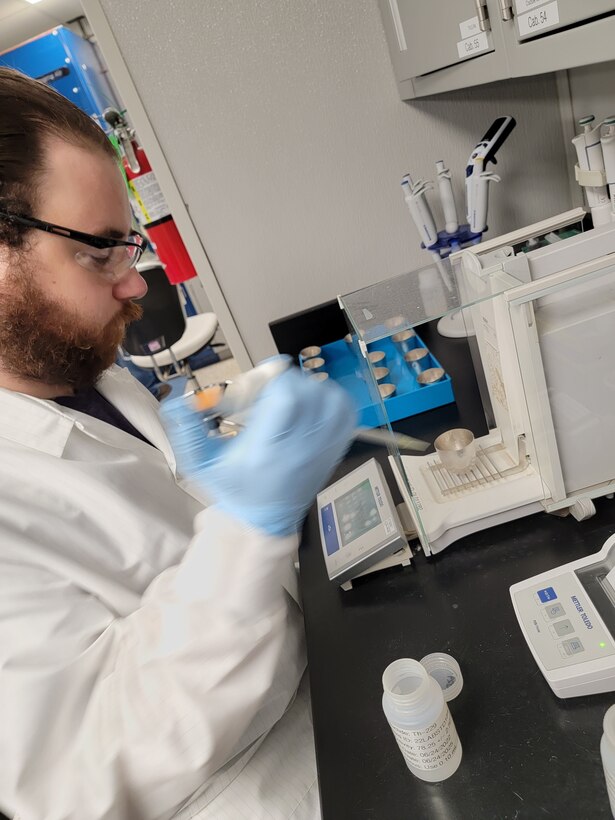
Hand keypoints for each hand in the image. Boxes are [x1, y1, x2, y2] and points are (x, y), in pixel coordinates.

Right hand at [161, 363, 356, 535]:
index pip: (287, 398)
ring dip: (307, 388)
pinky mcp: (336, 449)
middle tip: (265, 395)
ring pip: (331, 398)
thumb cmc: (234, 487)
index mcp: (268, 450)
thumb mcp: (200, 464)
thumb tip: (176, 402)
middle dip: (282, 383)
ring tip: (286, 400)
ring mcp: (323, 449)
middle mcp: (301, 448)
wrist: (264, 518)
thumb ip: (187, 430)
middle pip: (309, 392)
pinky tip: (310, 405)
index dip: (271, 380)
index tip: (254, 387)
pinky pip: (346, 412)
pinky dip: (331, 399)